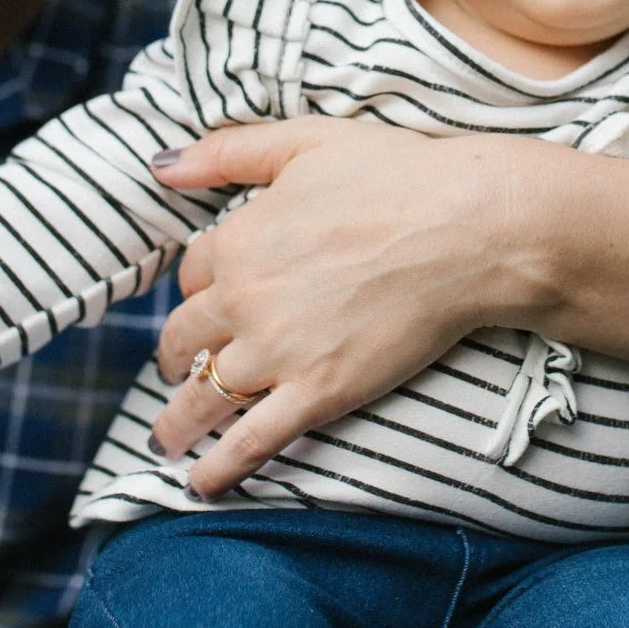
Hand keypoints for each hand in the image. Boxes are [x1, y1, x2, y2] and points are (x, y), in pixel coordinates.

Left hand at [144, 118, 528, 496]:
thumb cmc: (396, 175)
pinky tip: (200, 485)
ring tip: (165, 439)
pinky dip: (219, 468)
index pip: (193, 273)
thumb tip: (162, 164)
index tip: (209, 297)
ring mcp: (278, 352)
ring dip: (177, 422)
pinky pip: (251, 441)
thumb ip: (228, 151)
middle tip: (180, 370)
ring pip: (206, 396)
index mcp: (238, 240)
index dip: (199, 286)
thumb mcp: (305, 141)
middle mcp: (243, 300)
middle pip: (187, 339)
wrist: (466, 229)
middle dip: (177, 356)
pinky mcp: (319, 393)